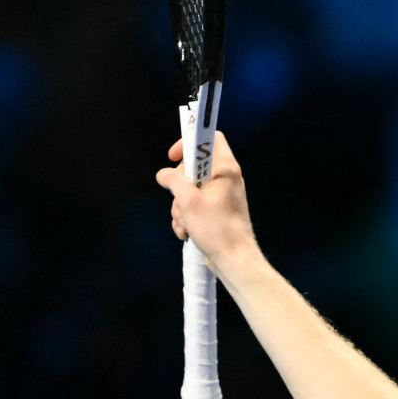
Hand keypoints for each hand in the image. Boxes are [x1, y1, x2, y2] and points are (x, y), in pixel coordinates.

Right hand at [155, 131, 261, 275]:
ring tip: (186, 223)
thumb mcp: (189, 202)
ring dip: (180, 207)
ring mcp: (221, 195)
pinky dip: (187, 217)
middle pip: (192, 168)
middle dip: (179, 188)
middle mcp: (225, 178)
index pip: (210, 139)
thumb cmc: (216, 228)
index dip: (190, 143)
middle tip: (181, 201)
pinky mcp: (216, 211)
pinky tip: (187, 232)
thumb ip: (174, 181)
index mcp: (226, 169)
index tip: (173, 157)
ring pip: (189, 190)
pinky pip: (194, 206)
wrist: (234, 259)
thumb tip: (163, 174)